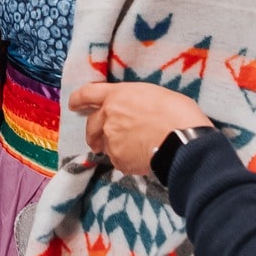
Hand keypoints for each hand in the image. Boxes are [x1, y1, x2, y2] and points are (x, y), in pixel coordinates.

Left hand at [70, 81, 212, 176]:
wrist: (182, 140)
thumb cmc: (177, 112)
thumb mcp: (154, 95)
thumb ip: (135, 102)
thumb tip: (135, 111)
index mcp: (117, 96)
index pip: (88, 93)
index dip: (78, 99)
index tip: (73, 105)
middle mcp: (108, 117)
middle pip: (91, 126)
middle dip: (92, 134)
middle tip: (97, 141)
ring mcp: (111, 140)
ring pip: (107, 145)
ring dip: (116, 148)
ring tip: (137, 150)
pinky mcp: (118, 160)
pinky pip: (119, 162)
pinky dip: (128, 161)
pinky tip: (144, 159)